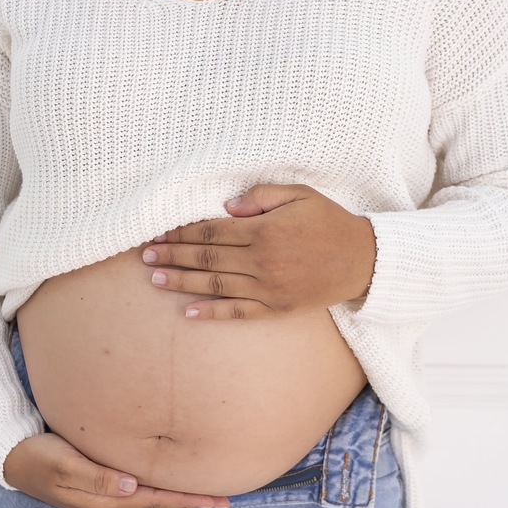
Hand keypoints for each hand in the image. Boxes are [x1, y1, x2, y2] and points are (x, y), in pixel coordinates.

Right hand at [1, 431, 229, 507]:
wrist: (15, 461)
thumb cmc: (41, 455)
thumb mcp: (65, 462)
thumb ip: (97, 476)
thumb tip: (130, 487)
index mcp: (104, 500)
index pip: (156, 502)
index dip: (187, 500)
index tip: (216, 498)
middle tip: (225, 503)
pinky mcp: (100, 505)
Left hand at [139, 184, 375, 321]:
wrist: (363, 261)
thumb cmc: (329, 222)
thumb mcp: (300, 195)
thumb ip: (263, 196)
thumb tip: (227, 207)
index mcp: (265, 230)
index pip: (212, 230)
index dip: (182, 232)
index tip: (159, 233)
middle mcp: (262, 260)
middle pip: (207, 257)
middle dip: (173, 256)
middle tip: (144, 257)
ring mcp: (268, 287)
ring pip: (216, 285)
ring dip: (183, 283)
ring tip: (156, 280)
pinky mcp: (276, 307)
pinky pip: (239, 311)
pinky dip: (213, 313)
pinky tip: (188, 312)